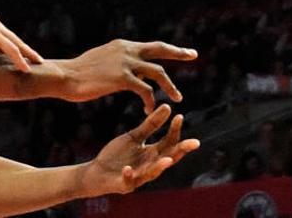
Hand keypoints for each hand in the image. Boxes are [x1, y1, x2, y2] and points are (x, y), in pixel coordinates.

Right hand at [0, 12, 42, 71]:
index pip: (1, 31)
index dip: (10, 42)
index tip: (17, 52)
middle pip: (12, 36)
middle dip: (24, 47)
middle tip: (34, 57)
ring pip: (16, 43)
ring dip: (27, 54)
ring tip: (34, 64)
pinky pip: (12, 50)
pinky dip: (20, 60)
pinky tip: (25, 69)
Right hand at [62, 39, 196, 112]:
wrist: (64, 77)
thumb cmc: (77, 73)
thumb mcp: (99, 60)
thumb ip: (115, 61)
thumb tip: (123, 67)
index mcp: (121, 45)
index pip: (149, 47)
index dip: (165, 50)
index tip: (179, 52)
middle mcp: (126, 50)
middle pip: (159, 49)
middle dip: (178, 53)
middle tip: (192, 54)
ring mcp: (125, 63)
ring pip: (158, 73)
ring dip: (170, 87)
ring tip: (178, 98)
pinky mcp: (122, 78)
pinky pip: (145, 90)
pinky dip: (151, 101)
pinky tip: (149, 110)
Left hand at [81, 104, 199, 195]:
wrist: (97, 172)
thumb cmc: (118, 155)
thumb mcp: (134, 137)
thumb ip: (150, 125)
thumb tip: (168, 107)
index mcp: (153, 154)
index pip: (169, 142)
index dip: (175, 130)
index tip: (179, 116)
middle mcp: (150, 166)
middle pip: (168, 158)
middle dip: (180, 151)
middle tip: (194, 143)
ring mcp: (139, 176)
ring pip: (152, 172)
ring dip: (159, 167)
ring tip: (167, 160)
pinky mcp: (125, 184)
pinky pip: (128, 180)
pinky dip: (129, 175)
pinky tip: (128, 169)